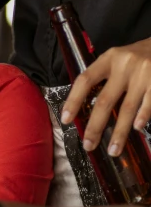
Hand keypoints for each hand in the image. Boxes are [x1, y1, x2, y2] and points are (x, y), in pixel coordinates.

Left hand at [61, 38, 150, 155]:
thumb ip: (104, 76)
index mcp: (108, 59)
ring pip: (127, 108)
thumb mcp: (117, 59)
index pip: (85, 80)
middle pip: (105, 100)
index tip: (65, 119)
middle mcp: (124, 66)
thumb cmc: (138, 55)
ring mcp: (143, 74)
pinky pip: (149, 104)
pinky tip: (136, 129)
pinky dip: (143, 117)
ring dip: (119, 132)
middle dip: (95, 126)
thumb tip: (85, 106)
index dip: (74, 100)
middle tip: (88, 145)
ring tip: (113, 150)